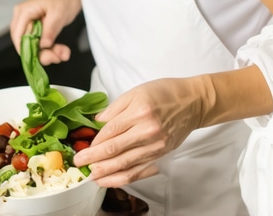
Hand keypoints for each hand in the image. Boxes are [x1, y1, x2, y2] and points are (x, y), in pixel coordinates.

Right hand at [10, 0, 81, 64]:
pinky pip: (39, 44)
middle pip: (24, 43)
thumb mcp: (58, 14)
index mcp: (24, 12)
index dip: (26, 50)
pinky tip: (62, 50)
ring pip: (32, 46)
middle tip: (57, 57)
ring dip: (47, 53)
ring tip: (63, 53)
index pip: (18, 36)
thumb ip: (50, 30)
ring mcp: (29, 24)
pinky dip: (50, 49)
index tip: (40, 59)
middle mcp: (23, 18)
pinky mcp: (37, 29)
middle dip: (40, 53)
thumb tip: (43, 45)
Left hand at [73, 77, 206, 186]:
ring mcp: (156, 145)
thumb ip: (114, 108)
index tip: (82, 149)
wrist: (193, 102)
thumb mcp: (135, 92)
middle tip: (79, 164)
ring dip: (107, 172)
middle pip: (116, 149)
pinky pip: (140, 171)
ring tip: (91, 176)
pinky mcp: (161, 154)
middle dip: (94, 159)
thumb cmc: (164, 93)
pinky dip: (124, 178)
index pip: (111, 131)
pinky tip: (111, 180)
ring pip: (127, 164)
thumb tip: (97, 122)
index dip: (95, 143)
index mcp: (140, 112)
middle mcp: (148, 131)